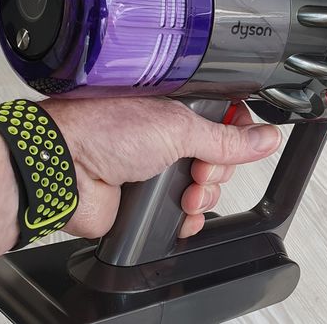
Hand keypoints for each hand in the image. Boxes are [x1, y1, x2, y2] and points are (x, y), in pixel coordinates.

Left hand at [39, 97, 280, 238]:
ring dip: (202, 195)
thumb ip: (228, 139)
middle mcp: (165, 137)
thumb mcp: (179, 128)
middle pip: (220, 158)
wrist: (61, 169)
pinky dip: (186, 219)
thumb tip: (265, 139)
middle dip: (217, 169)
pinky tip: (178, 213)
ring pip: (204, 188)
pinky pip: (182, 216)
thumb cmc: (100, 131)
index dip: (238, 133)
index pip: (225, 119)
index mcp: (174, 108)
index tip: (241, 143)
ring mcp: (155, 169)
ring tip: (184, 193)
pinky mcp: (145, 201)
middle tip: (199, 168)